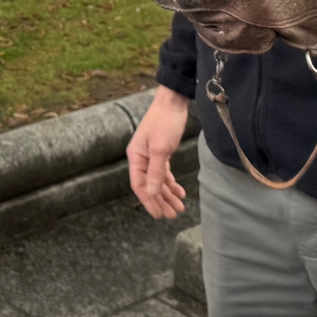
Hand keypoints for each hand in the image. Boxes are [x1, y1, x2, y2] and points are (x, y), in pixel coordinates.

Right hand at [128, 85, 188, 218]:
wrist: (174, 102)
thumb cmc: (165, 122)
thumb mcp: (161, 149)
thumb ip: (156, 172)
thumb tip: (151, 193)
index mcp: (136, 157)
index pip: (139, 185)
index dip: (148, 201)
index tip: (159, 215)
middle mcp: (141, 158)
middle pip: (149, 186)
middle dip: (161, 201)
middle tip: (173, 215)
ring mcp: (151, 155)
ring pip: (158, 181)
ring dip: (168, 194)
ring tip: (179, 207)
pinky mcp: (161, 152)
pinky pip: (164, 173)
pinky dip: (171, 183)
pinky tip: (180, 192)